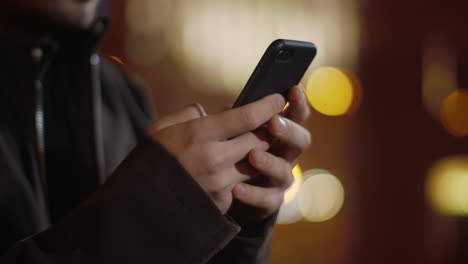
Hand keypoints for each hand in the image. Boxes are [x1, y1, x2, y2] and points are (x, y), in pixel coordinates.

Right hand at [148, 95, 285, 213]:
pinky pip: (242, 183)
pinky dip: (242, 174)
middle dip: (268, 130)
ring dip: (259, 153)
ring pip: (256, 163)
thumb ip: (190, 114)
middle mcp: (214, 158)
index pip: (247, 116)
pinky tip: (233, 169)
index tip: (278, 98)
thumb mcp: (163, 129)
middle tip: (271, 122)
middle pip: (259, 140)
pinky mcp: (223, 202)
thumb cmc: (151, 161)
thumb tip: (217, 111)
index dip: (267, 105)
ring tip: (255, 144)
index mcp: (199, 134)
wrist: (139, 205)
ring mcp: (220, 183)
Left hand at [229, 86, 311, 224]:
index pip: (295, 115)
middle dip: (289, 131)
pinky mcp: (269, 201)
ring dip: (270, 163)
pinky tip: (236, 189)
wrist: (224, 191)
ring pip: (284, 172)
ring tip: (253, 156)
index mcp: (280, 133)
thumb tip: (232, 105)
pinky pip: (267, 200)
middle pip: (301, 141)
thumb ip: (235, 118)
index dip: (298, 103)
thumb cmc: (229, 151)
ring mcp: (279, 179)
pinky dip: (252, 194)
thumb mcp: (230, 131)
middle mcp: (286, 155)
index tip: (293, 90)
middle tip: (273, 123)